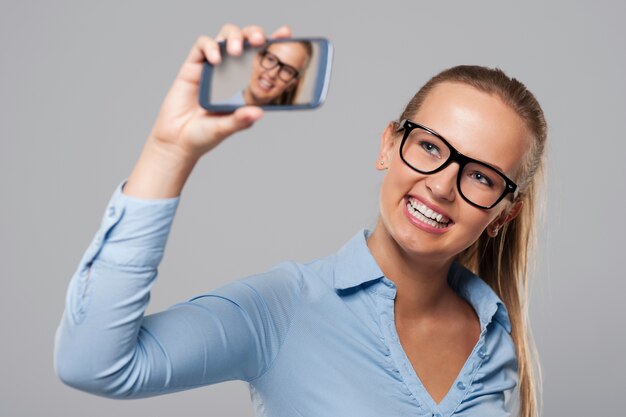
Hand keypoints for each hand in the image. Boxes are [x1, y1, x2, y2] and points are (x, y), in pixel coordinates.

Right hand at [123, 24, 291, 198]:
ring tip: (236, 51)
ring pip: (226, 36)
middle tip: (259, 40)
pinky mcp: (194, 66)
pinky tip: (215, 61)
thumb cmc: (205, 135)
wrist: (177, 140)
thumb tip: (258, 113)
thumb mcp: (225, 129)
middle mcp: (232, 72)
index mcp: (246, 85)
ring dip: (234, 37)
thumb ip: (240, 120)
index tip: (286, 34)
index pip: (264, 58)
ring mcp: (214, 67)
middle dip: (254, 34)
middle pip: (246, 40)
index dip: (275, 43)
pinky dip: (210, 47)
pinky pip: (203, 46)